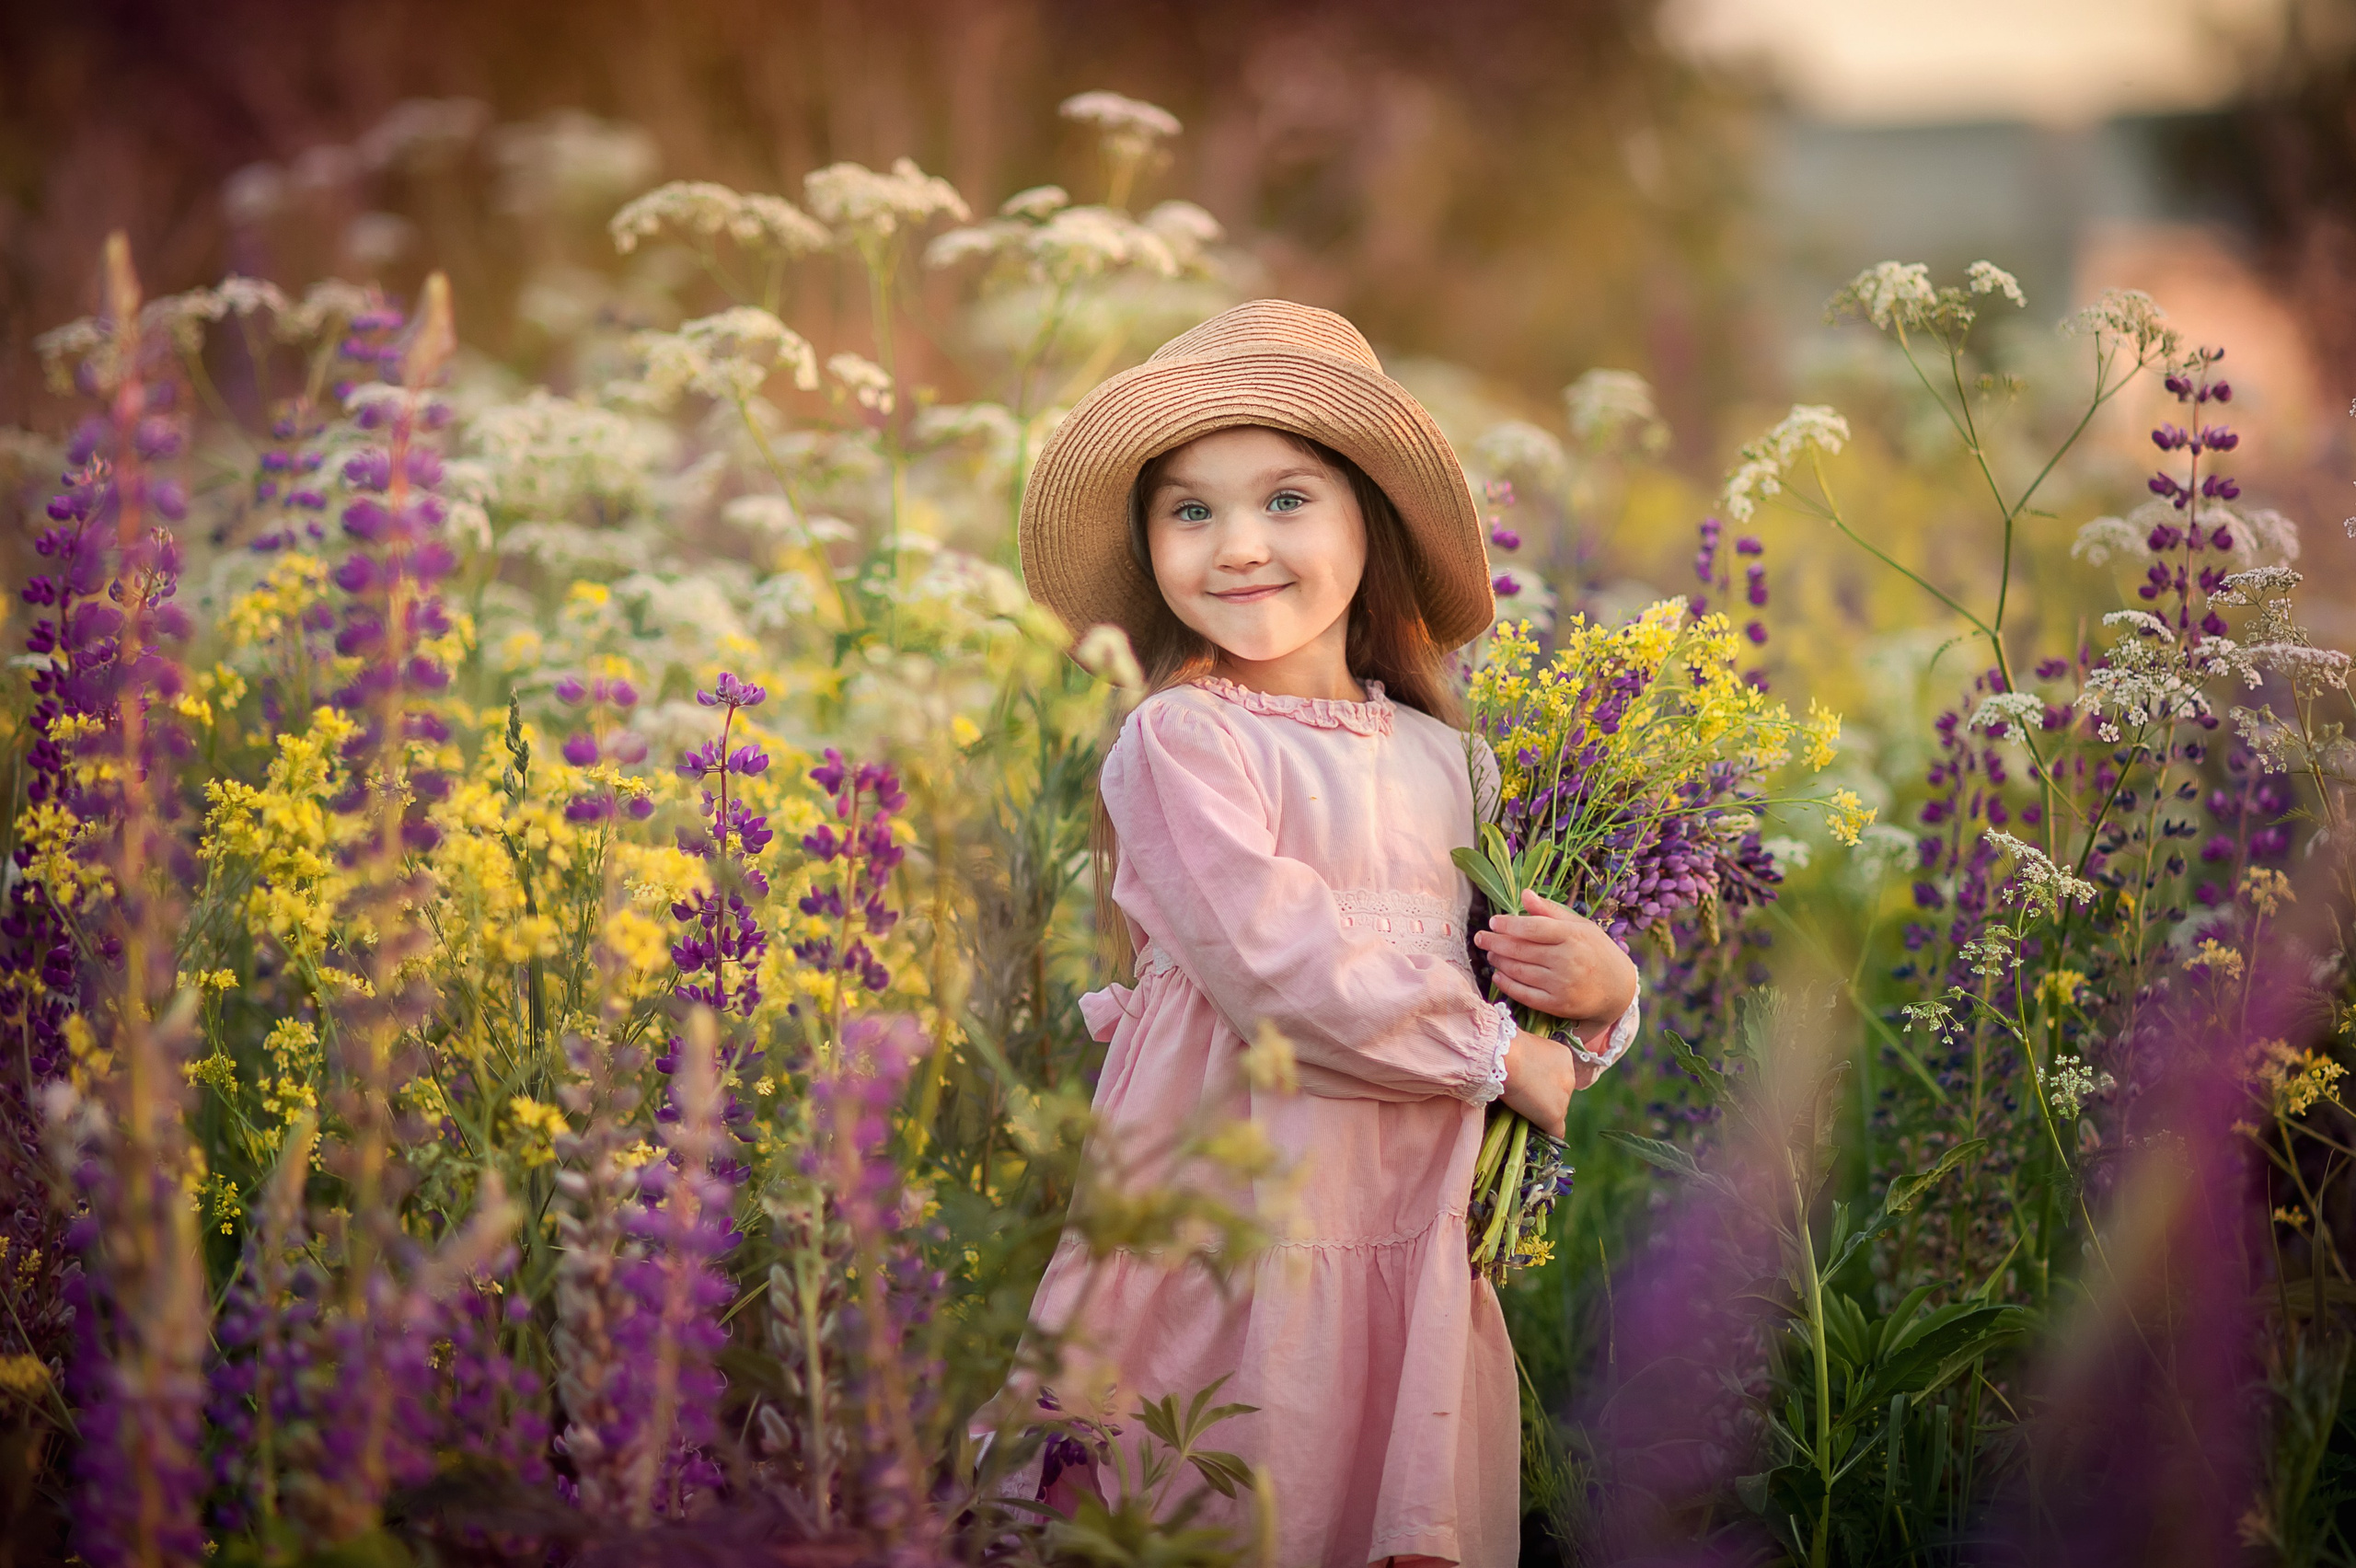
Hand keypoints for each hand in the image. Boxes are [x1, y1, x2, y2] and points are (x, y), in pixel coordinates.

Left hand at [1473, 889, 1639, 1038]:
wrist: (1619, 989)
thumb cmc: (1597, 951)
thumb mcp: (1580, 926)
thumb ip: (1550, 911)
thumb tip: (1525, 894)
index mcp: (1572, 936)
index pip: (1532, 928)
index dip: (1509, 924)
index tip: (1494, 922)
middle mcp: (1567, 960)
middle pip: (1520, 950)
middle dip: (1495, 942)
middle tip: (1481, 937)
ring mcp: (1561, 984)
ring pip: (1518, 971)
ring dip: (1499, 961)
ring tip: (1490, 952)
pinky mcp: (1557, 1004)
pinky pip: (1524, 994)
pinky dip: (1506, 984)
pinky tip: (1498, 975)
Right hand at [1500, 1028, 1577, 1139]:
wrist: (1505, 1057)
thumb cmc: (1507, 1048)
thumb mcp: (1526, 1049)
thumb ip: (1533, 1062)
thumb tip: (1525, 1071)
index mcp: (1564, 1058)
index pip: (1559, 1077)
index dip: (1543, 1082)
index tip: (1529, 1083)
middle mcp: (1570, 1078)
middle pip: (1560, 1095)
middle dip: (1546, 1097)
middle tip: (1524, 1096)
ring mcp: (1564, 1098)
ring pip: (1557, 1112)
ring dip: (1543, 1112)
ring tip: (1521, 1109)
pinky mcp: (1554, 1115)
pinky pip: (1556, 1131)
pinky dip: (1547, 1133)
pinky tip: (1535, 1133)